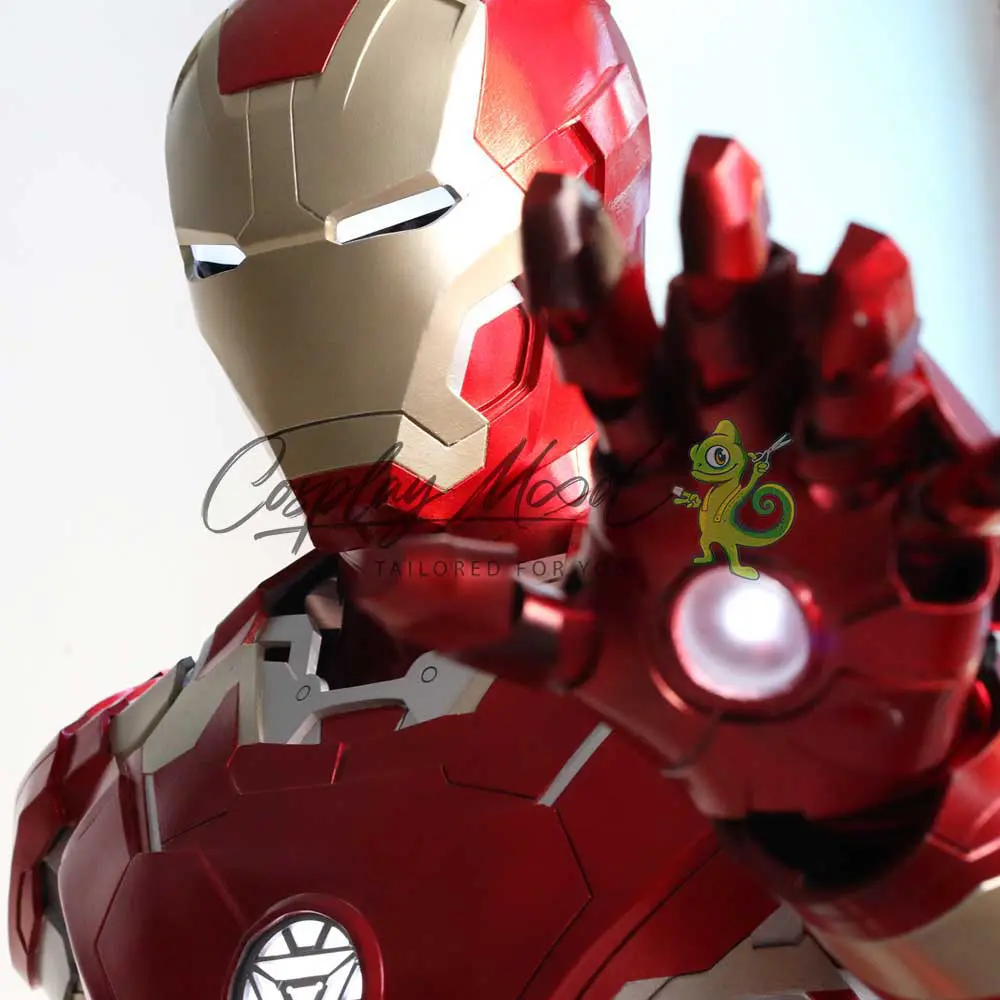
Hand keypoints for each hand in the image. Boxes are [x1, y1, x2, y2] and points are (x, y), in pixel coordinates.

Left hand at [356, 136, 999, 822]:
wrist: (783, 771)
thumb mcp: (576, 653)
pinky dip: (975, 479)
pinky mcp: (930, 536)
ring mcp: (841, 481)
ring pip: (846, 389)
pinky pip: (959, 500)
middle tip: (712, 170)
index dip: (589, 283)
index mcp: (659, 458)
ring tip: (856, 269)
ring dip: (856, 337)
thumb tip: (370, 579)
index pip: (619, 355)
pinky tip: (984, 462)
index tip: (554, 205)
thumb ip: (490, 616)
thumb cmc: (684, 691)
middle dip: (722, 263)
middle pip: (734, 343)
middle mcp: (747, 447)